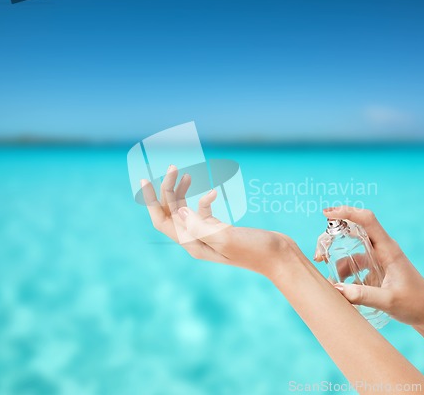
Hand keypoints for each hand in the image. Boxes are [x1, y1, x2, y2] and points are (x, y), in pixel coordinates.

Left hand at [140, 165, 299, 278]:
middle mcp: (196, 240)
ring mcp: (207, 234)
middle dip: (168, 189)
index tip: (145, 180)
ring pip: (185, 210)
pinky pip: (202, 211)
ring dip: (181, 191)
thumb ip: (201, 226)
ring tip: (184, 172)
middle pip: (172, 212)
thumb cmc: (255, 249)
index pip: (163, 221)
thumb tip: (179, 210)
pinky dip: (204, 198)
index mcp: (193, 244)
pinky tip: (214, 192)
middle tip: (172, 166)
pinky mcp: (219, 228)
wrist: (278, 256)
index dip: (151, 201)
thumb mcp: (227, 238)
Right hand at [315, 206, 423, 325]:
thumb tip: (335, 289)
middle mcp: (383, 249)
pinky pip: (355, 263)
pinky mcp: (377, 269)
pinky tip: (341, 286)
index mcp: (388, 249)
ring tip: (328, 275)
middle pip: (353, 230)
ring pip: (352, 249)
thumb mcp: (388, 301)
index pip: (367, 219)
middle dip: (333, 237)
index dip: (347, 212)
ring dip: (337, 258)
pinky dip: (344, 271)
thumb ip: (362, 296)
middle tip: (319, 255)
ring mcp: (379, 258)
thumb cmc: (415, 304)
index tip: (327, 214)